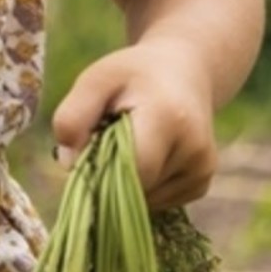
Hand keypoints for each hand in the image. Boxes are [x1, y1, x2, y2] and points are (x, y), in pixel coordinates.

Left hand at [51, 40, 218, 209]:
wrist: (183, 70)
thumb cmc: (132, 75)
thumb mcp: (96, 80)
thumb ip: (73, 116)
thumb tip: (68, 165)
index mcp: (167, 118)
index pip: (131, 169)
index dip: (100, 172)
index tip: (84, 156)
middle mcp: (193, 149)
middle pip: (136, 188)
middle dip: (108, 178)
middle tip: (102, 144)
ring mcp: (201, 169)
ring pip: (144, 199)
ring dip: (125, 182)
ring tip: (127, 143)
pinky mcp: (201, 183)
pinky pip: (157, 201)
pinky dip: (142, 186)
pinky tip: (145, 155)